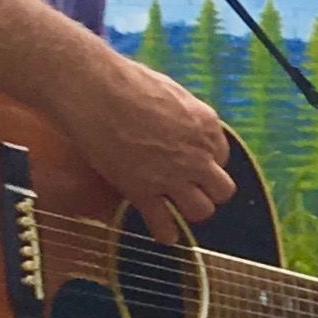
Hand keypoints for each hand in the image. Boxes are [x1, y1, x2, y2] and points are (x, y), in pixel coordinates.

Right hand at [57, 50, 235, 230]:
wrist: (94, 92)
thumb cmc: (126, 82)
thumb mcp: (170, 91)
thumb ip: (182, 114)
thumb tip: (178, 119)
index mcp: (206, 127)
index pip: (222, 157)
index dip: (206, 161)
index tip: (191, 162)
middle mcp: (197, 156)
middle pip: (222, 190)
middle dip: (209, 191)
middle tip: (191, 188)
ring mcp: (172, 177)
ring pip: (201, 211)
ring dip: (190, 210)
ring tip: (178, 208)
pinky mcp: (143, 191)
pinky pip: (163, 224)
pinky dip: (165, 233)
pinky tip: (164, 235)